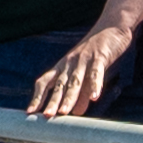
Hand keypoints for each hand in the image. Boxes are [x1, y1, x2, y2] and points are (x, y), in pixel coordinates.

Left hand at [24, 18, 138, 121]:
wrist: (112, 25)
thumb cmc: (97, 51)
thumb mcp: (86, 72)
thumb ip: (81, 92)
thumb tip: (76, 113)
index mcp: (63, 66)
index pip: (45, 82)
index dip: (37, 96)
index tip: (30, 112)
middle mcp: (70, 63)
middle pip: (59, 84)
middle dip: (52, 101)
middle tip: (46, 117)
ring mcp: (84, 59)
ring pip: (75, 81)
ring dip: (69, 97)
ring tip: (64, 112)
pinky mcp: (100, 57)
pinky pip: (96, 73)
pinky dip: (95, 85)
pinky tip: (95, 98)